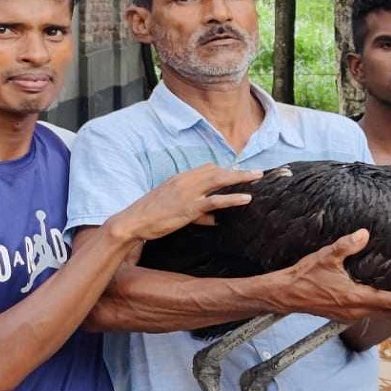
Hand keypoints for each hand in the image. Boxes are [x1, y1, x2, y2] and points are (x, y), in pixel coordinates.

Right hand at [113, 164, 260, 240]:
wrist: (132, 222)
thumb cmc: (150, 217)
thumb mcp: (173, 209)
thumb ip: (196, 212)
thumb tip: (214, 219)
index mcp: (180, 178)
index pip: (206, 168)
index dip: (224, 170)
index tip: (238, 172)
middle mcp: (185, 181)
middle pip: (217, 170)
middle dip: (238, 171)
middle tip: (256, 172)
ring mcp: (188, 193)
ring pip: (219, 180)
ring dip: (241, 178)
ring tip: (257, 177)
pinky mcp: (189, 207)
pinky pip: (215, 200)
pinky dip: (232, 198)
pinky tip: (246, 198)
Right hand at [275, 229, 390, 322]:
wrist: (286, 294)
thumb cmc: (306, 276)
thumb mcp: (327, 256)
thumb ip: (347, 245)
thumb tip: (364, 234)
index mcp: (355, 297)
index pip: (390, 303)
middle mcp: (355, 311)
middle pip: (389, 314)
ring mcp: (349, 316)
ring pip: (378, 314)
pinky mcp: (342, 316)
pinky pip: (367, 313)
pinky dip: (377, 308)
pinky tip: (380, 297)